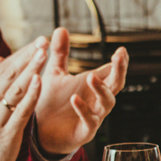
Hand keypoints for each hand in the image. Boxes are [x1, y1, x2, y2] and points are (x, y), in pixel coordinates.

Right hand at [0, 38, 46, 160]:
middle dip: (28, 56)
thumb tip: (2, 59)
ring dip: (31, 69)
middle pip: (10, 74)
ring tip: (44, 54)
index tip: (38, 40)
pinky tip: (40, 81)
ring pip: (15, 88)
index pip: (5, 68)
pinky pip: (20, 110)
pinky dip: (30, 95)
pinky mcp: (7, 132)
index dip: (22, 53)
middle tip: (44, 40)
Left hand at [33, 28, 127, 154]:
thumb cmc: (51, 101)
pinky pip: (89, 121)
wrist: (39, 130)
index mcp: (93, 85)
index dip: (119, 62)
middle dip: (120, 71)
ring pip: (107, 103)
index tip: (122, 50)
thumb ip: (61, 53)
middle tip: (120, 57)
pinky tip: (75, 99)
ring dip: (101, 90)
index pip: (112, 71)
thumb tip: (61, 28)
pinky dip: (83, 110)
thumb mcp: (55, 73)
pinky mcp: (84, 132)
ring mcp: (94, 116)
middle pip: (116, 85)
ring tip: (91, 77)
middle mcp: (97, 100)